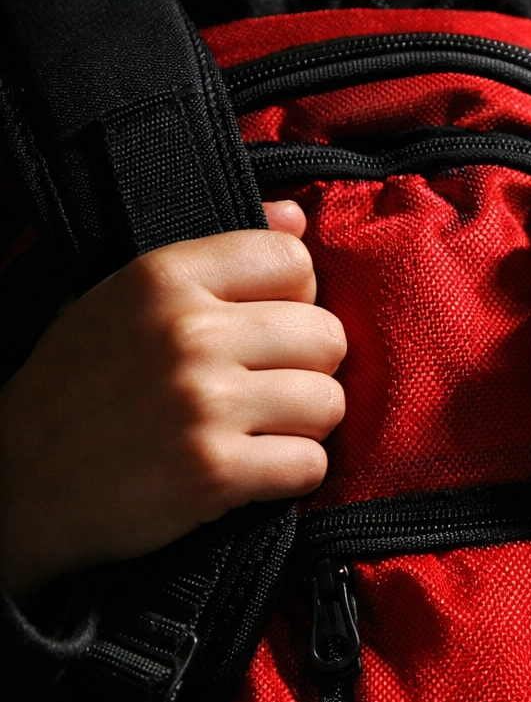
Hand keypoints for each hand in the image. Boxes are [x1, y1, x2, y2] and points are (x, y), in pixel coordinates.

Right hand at [0, 202, 346, 595]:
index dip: (294, 300)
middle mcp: (188, 332)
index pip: (293, 260)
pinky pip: (312, 465)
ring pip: (329, 404)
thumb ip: (219, 259)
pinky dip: (291, 476)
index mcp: (163, 276)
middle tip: (261, 390)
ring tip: (253, 431)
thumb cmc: (77, 389)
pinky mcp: (213, 472)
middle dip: (307, 369)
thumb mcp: (126, 300)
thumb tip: (296, 218)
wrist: (13, 483)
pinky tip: (249, 471)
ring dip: (302, 426)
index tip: (262, 330)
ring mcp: (203, 403)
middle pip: (328, 336)